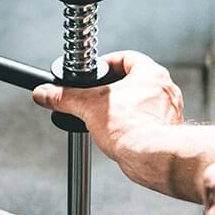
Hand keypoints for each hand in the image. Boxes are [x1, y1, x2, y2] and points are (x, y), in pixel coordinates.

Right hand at [32, 51, 183, 164]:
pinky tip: (120, 133)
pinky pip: (148, 121)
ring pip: (142, 101)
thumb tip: (45, 93)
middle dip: (114, 88)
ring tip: (107, 116)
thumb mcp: (87, 106)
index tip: (96, 72)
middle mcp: (165, 90)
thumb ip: (63, 97)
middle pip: (134, 80)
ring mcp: (169, 112)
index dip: (107, 63)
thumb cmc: (132, 128)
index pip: (126, 57)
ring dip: (125, 107)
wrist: (151, 157)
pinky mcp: (167, 132)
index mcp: (150, 73)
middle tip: (98, 95)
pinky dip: (134, 125)